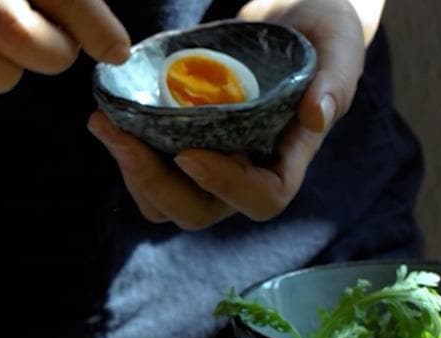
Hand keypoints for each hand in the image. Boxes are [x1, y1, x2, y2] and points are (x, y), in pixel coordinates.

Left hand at [87, 0, 367, 228]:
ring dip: (130, 171)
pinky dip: (124, 152)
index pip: (260, 199)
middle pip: (196, 212)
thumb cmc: (321, 35)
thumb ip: (335, 79)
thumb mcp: (337, 46)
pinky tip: (107, 118)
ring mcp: (207, 173)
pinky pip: (146, 175)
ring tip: (103, 124)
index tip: (189, 153)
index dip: (224, 185)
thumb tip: (318, 114)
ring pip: (163, 203)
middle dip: (155, 182)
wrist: (287, 23)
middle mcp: (241, 181)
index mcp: (282, 167)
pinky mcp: (180, 156)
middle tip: (122, 139)